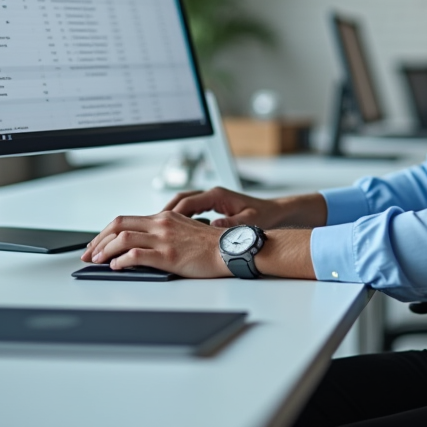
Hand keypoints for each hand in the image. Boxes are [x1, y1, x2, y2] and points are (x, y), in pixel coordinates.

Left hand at [81, 211, 227, 277]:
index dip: (106, 232)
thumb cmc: (211, 245)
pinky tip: (115, 267)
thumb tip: (144, 244)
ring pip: (123, 239)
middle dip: (98, 240)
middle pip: (118, 225)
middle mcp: (161, 224)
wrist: (231, 249)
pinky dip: (121, 261)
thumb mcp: (184, 230)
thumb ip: (165, 232)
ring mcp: (164, 239)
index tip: (97, 244)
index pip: (125, 220)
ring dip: (104, 251)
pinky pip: (137, 255)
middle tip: (88, 254)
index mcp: (164, 217)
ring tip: (97, 262)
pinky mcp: (169, 255)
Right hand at [162, 187, 326, 229]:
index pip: (187, 202)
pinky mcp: (213, 206)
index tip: (159, 225)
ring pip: (183, 204)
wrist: (277, 212)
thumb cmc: (266, 216)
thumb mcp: (250, 221)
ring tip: (156, 230)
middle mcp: (212, 194)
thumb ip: (232, 224)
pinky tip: (174, 232)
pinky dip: (179, 219)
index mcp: (217, 195)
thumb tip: (214, 227)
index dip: (171, 214)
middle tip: (150, 227)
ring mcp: (212, 199)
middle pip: (180, 200)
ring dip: (170, 215)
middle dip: (164, 213)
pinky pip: (190, 210)